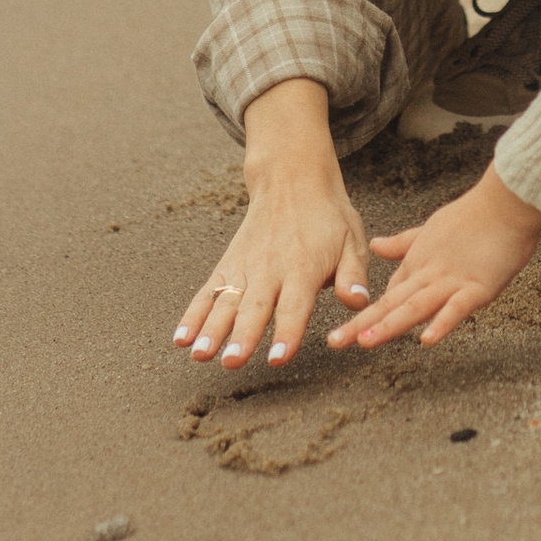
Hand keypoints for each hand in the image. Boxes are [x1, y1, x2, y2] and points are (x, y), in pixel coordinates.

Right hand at [175, 80, 370, 372]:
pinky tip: (181, 338)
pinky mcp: (228, 265)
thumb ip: (353, 275)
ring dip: (212, 328)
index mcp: (303, 267)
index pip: (295, 305)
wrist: (292, 179)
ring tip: (199, 354)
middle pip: (255, 307)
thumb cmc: (328, 217)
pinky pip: (207, 292)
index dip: (287, 332)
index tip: (278, 358)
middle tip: (232, 361)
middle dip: (242, 335)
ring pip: (226, 301)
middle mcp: (270, 269)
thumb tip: (359, 302)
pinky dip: (193, 314)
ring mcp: (245, 267)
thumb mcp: (352, 240)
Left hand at [330, 164, 540, 351]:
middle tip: (334, 342)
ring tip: (364, 342)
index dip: (366, 314)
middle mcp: (429, 275)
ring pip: (415, 307)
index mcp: (419, 264)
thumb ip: (403, 243)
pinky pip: (457, 308)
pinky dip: (442, 323)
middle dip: (362, 324)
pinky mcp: (478, 287)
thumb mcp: (429, 229)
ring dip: (389, 326)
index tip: (343, 333)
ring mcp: (452, 281)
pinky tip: (426, 340)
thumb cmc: (474, 216)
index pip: (389, 295)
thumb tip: (375, 245)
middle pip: (391, 304)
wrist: (506, 202)